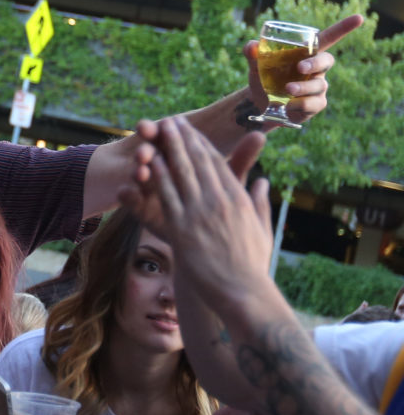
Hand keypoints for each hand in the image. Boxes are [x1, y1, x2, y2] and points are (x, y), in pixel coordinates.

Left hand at [119, 117, 272, 307]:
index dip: (201, 144)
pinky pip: (169, 198)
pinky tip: (150, 163)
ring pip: (182, 174)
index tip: (191, 130)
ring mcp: (201, 214)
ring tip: (157, 132)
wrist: (243, 293)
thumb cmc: (252, 267)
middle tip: (171, 121)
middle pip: (198, 162)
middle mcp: (220, 201)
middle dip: (183, 139)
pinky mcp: (184, 230)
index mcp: (239, 199)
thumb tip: (264, 182)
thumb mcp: (262, 230)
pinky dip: (159, 178)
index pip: (218, 164)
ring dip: (168, 150)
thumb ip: (261, 203)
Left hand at [244, 14, 363, 126]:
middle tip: (300, 67)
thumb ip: (253, 54)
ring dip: (304, 87)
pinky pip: (314, 103)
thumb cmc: (263, 77)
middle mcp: (316, 69)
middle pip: (326, 61)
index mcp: (306, 54)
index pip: (329, 38)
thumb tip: (251, 46)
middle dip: (316, 63)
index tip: (359, 17)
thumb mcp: (255, 65)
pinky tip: (289, 105)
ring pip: (319, 85)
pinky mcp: (314, 104)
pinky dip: (302, 104)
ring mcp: (317, 88)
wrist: (258, 103)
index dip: (344, 28)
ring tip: (287, 89)